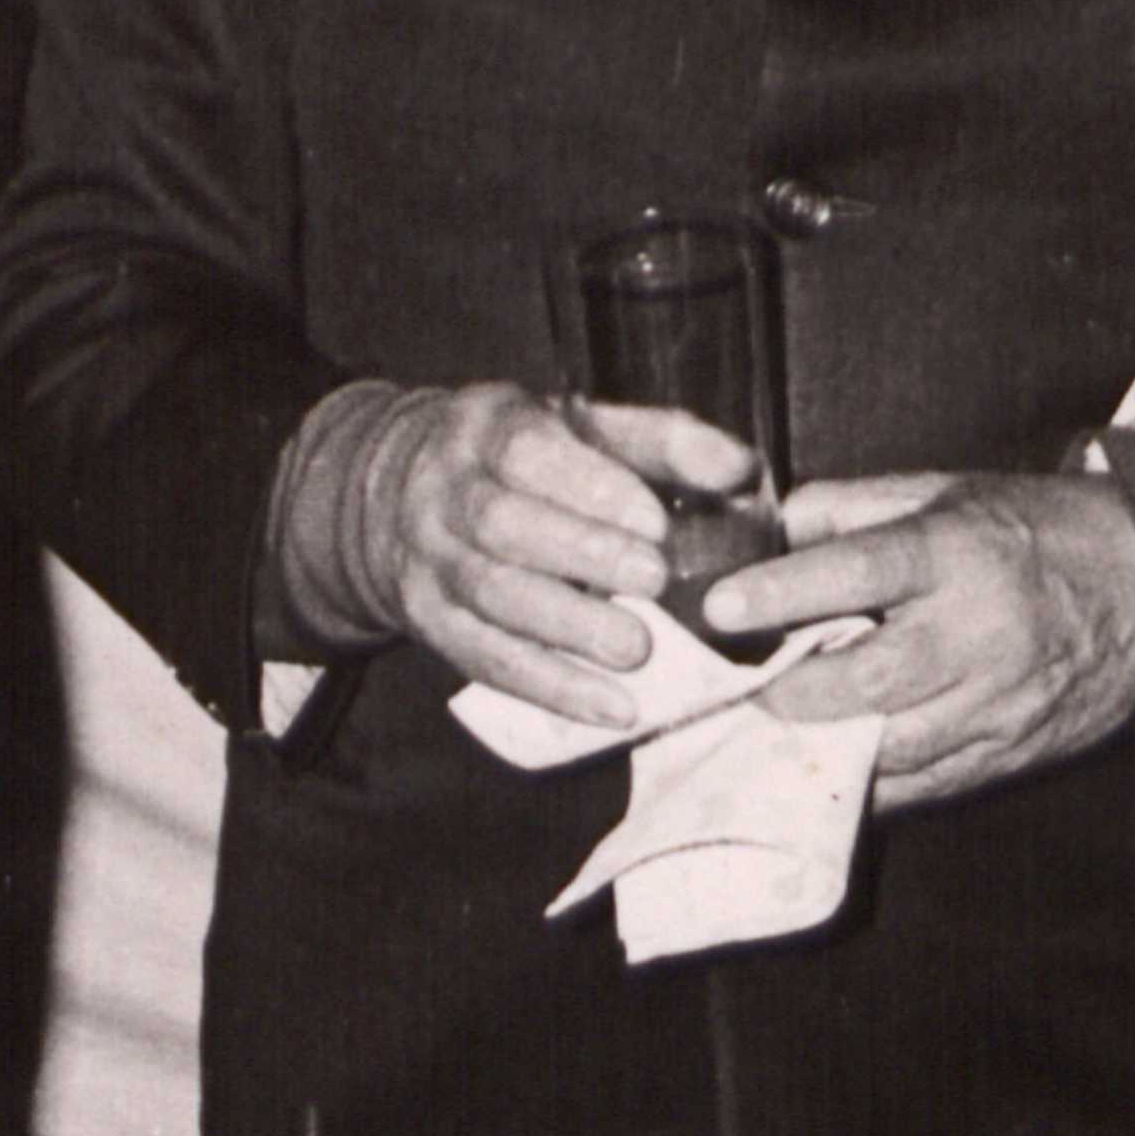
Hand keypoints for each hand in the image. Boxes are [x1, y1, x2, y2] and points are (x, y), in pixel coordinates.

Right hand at [281, 382, 763, 728]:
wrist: (393, 491)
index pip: (528, 450)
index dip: (589, 487)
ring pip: (488, 595)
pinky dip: (549, 687)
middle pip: (499, 523)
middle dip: (579, 553)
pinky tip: (612, 708)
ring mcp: (428, 559)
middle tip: (654, 581)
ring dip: (566, 627)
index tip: (655, 522)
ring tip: (638, 650)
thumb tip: (741, 469)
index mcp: (487, 427)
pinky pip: (483, 658)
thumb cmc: (523, 459)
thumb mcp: (580, 427)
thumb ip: (660, 442)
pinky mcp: (428, 621)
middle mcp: (444, 490)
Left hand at [705, 469, 1134, 812]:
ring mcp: (1000, 705)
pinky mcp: (1013, 754)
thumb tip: (772, 528)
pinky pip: (927, 785)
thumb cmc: (1041, 531)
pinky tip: (820, 775)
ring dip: (819, 749)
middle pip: (868, 680)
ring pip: (892, 746)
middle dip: (791, 693)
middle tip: (733, 691)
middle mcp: (980, 636)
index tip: (719, 609)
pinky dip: (869, 785)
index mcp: (961, 556)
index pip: (860, 572)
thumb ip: (854, 507)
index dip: (783, 592)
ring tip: (759, 739)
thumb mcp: (951, 491)